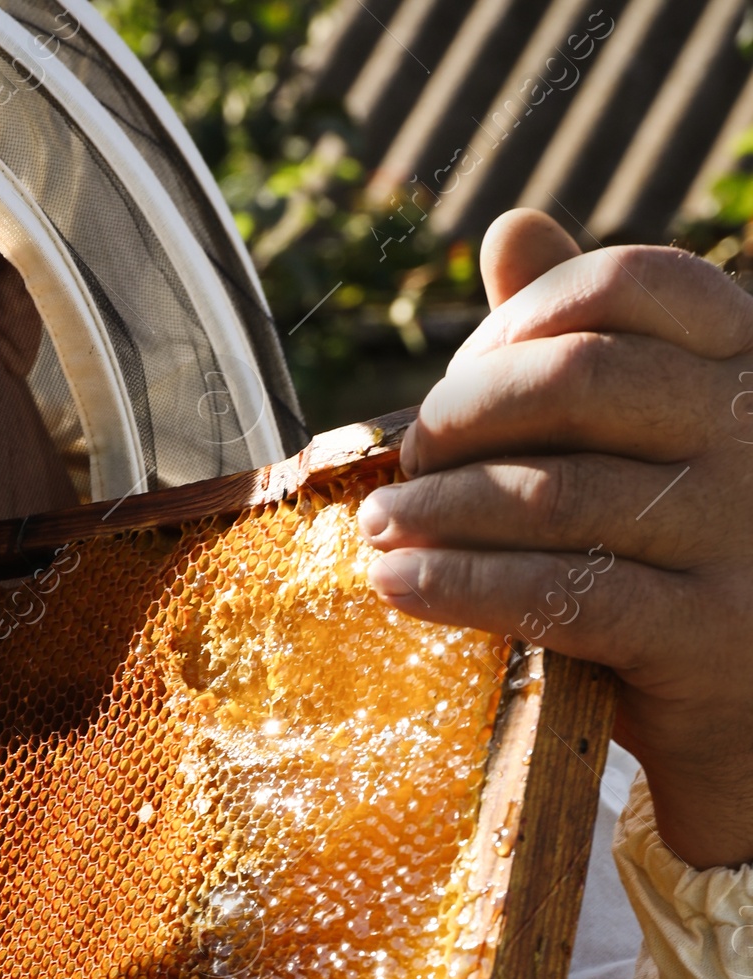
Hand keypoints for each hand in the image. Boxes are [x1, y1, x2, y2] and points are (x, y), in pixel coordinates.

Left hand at [357, 208, 752, 866]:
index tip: (457, 378)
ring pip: (555, 492)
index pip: (631, 285)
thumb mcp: (649, 449)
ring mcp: (742, 533)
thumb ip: (589, 343)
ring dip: (439, 508)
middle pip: (580, 377)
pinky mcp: (705, 635)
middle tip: (407, 460)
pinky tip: (399, 584)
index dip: (520, 318)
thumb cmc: (683, 571)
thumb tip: (512, 228)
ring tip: (377, 528)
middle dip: (465, 413)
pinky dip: (460, 584)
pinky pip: (558, 593)